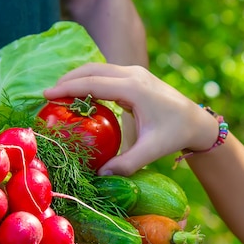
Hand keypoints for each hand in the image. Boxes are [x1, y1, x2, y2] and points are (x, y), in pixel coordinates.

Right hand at [44, 63, 218, 175]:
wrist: (196, 121)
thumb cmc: (175, 134)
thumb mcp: (151, 150)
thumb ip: (126, 163)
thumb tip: (100, 175)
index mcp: (135, 88)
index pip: (93, 83)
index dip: (68, 87)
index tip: (47, 94)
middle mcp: (133, 75)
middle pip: (92, 69)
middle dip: (68, 79)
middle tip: (48, 94)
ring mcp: (135, 73)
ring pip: (98, 68)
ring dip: (78, 77)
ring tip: (59, 93)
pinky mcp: (135, 77)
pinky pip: (106, 74)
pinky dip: (89, 81)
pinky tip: (80, 95)